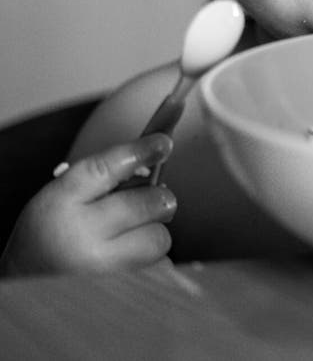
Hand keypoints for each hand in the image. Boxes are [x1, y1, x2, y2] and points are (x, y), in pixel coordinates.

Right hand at [0, 134, 176, 277]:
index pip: (107, 167)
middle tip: (157, 199)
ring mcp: (99, 269)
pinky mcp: (118, 293)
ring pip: (157, 239)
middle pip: (146, 204)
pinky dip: (152, 262)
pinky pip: (157, 269)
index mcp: (62, 202)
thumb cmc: (50, 235)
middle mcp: (80, 235)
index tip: (163, 143)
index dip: (140, 151)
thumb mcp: (60, 196)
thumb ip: (101, 180)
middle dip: (159, 198)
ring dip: (153, 233)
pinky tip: (129, 262)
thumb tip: (153, 164)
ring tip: (132, 237)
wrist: (25, 291)